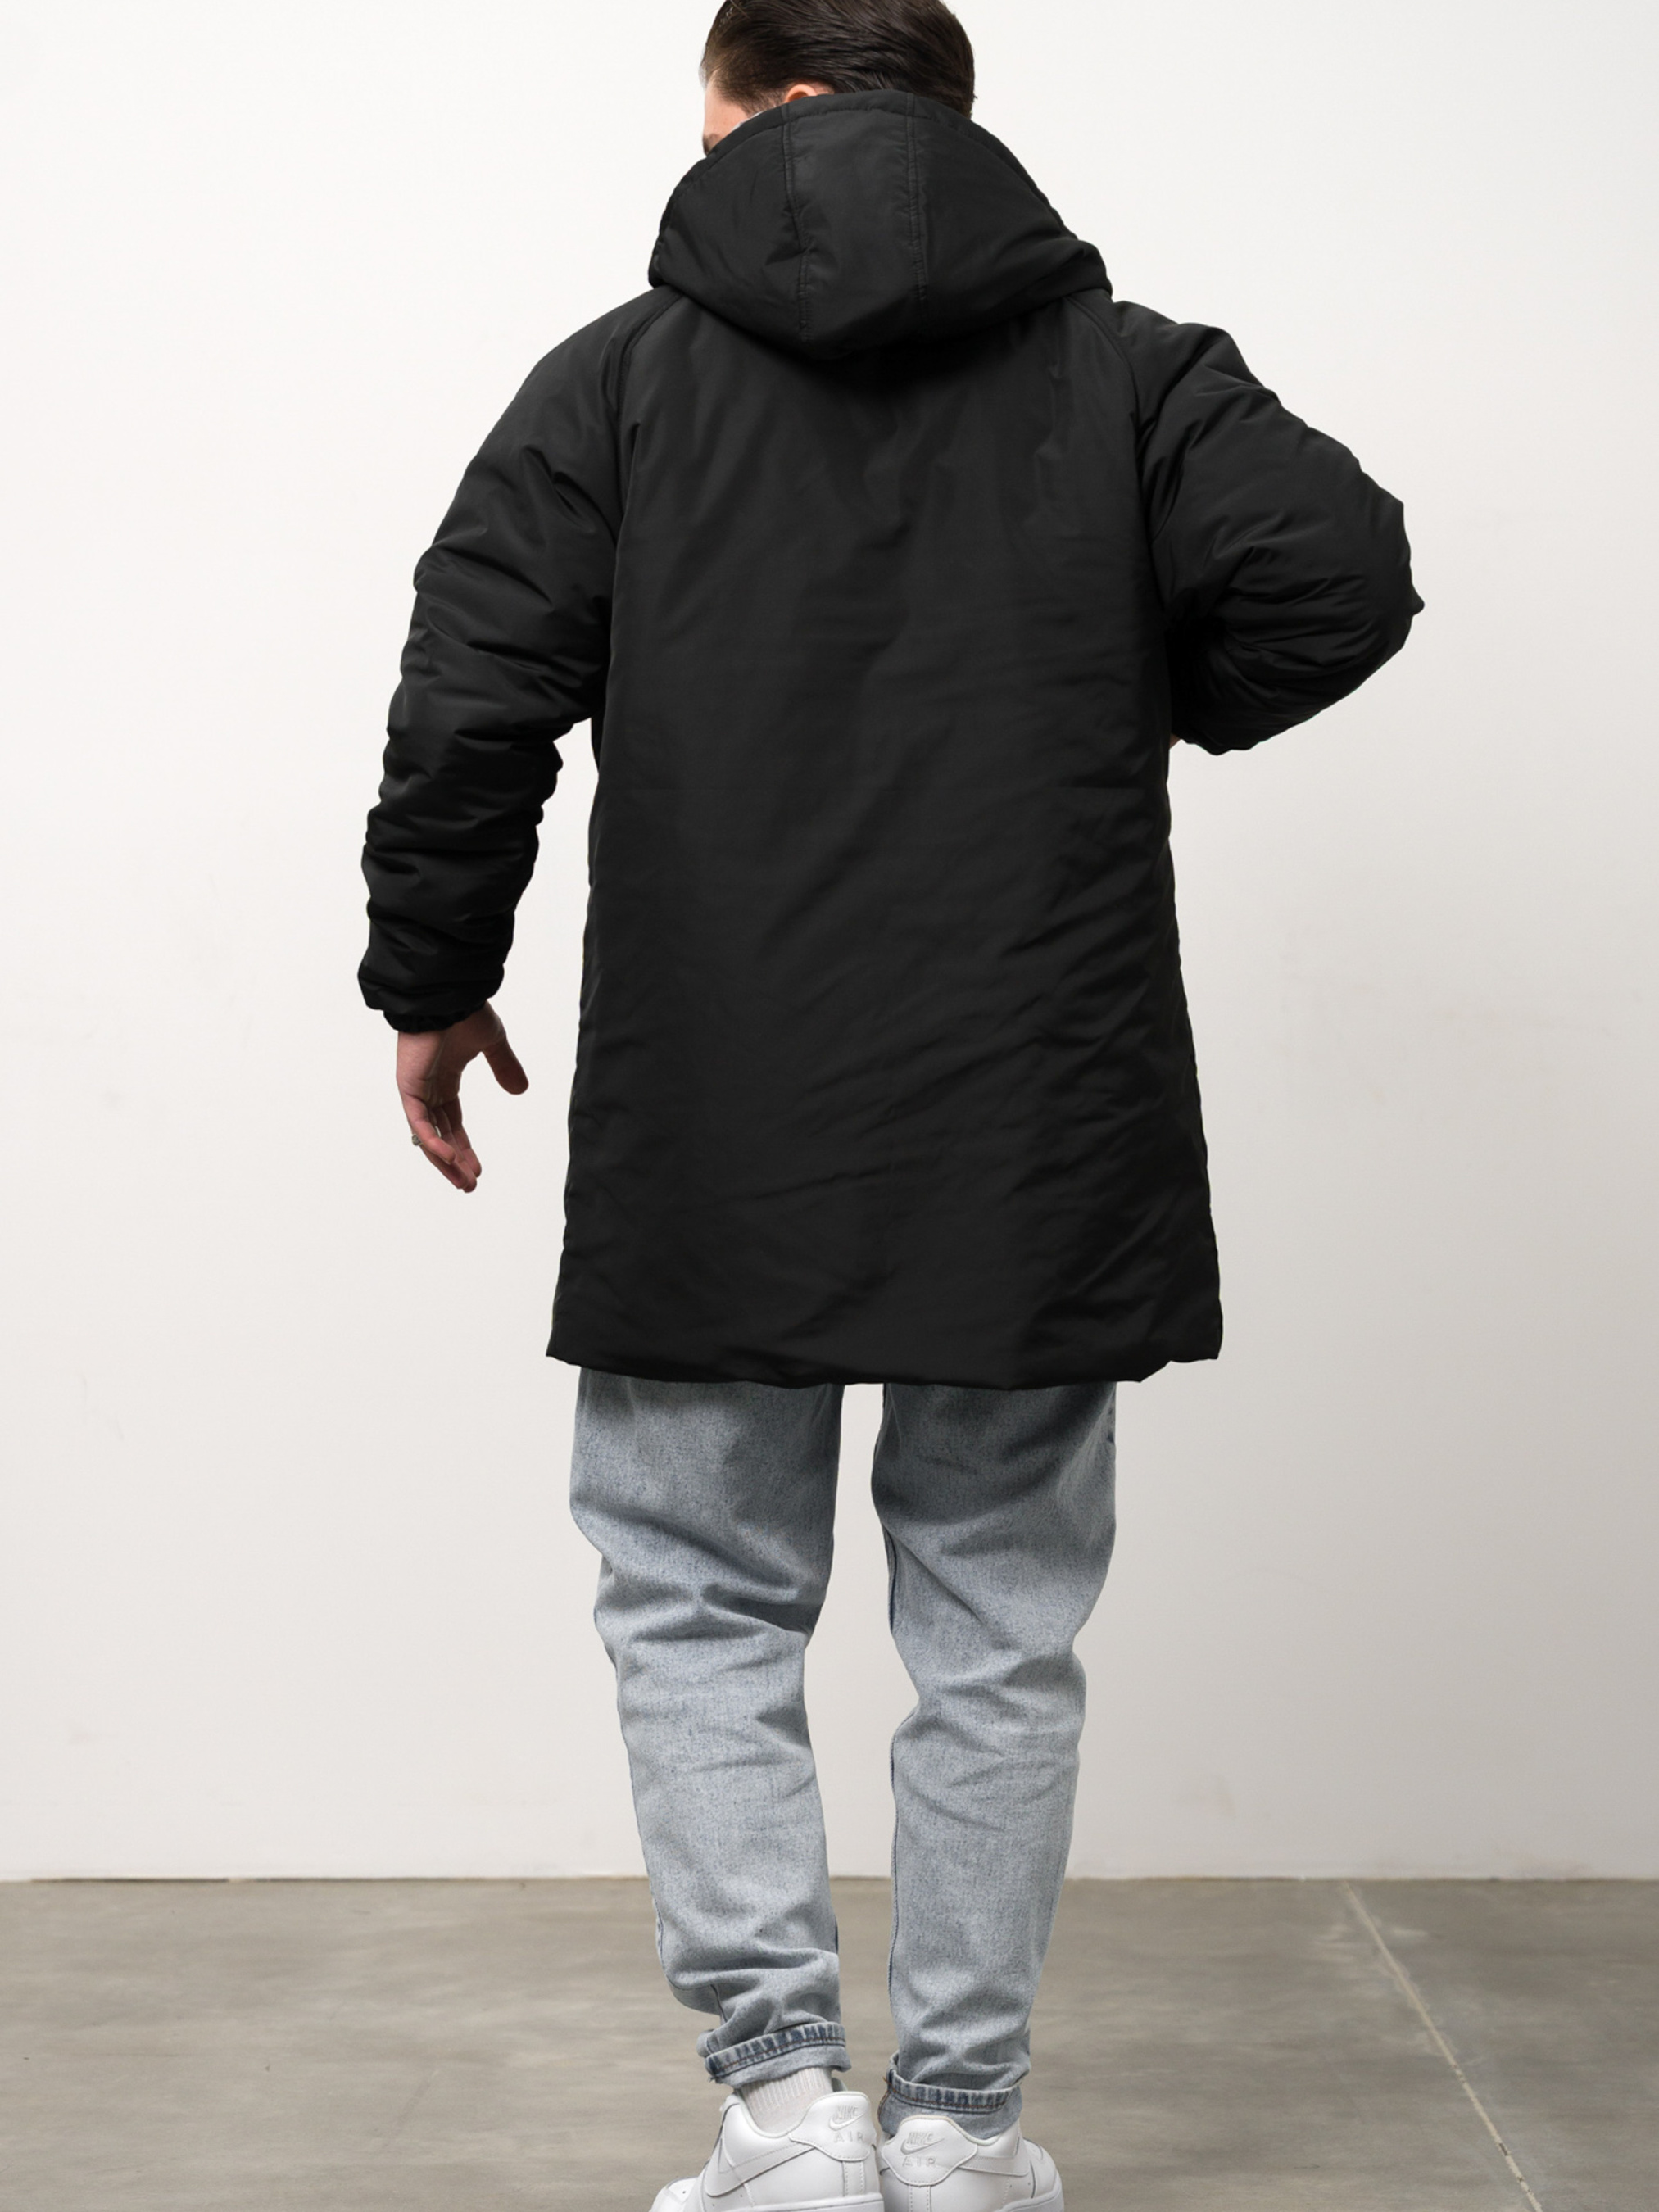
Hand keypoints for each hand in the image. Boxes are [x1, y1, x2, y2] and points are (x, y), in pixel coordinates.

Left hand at [396, 1005, 527, 1192]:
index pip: (452, 1122)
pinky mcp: (409, 1087)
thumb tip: (521, 1090)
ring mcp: (416, 1089)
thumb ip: (504, 1067)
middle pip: (440, 1135)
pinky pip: (419, 1123)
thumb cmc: (465, 1012)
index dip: (464, 1146)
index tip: (478, 1169)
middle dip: (455, 1162)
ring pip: (428, 1135)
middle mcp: (428, 1088)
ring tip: (463, 1182)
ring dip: (445, 1161)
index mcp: (444, 1079)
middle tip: (468, 1185)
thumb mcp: (493, 1044)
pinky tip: (449, 1159)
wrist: (448, 996)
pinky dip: (433, 1142)